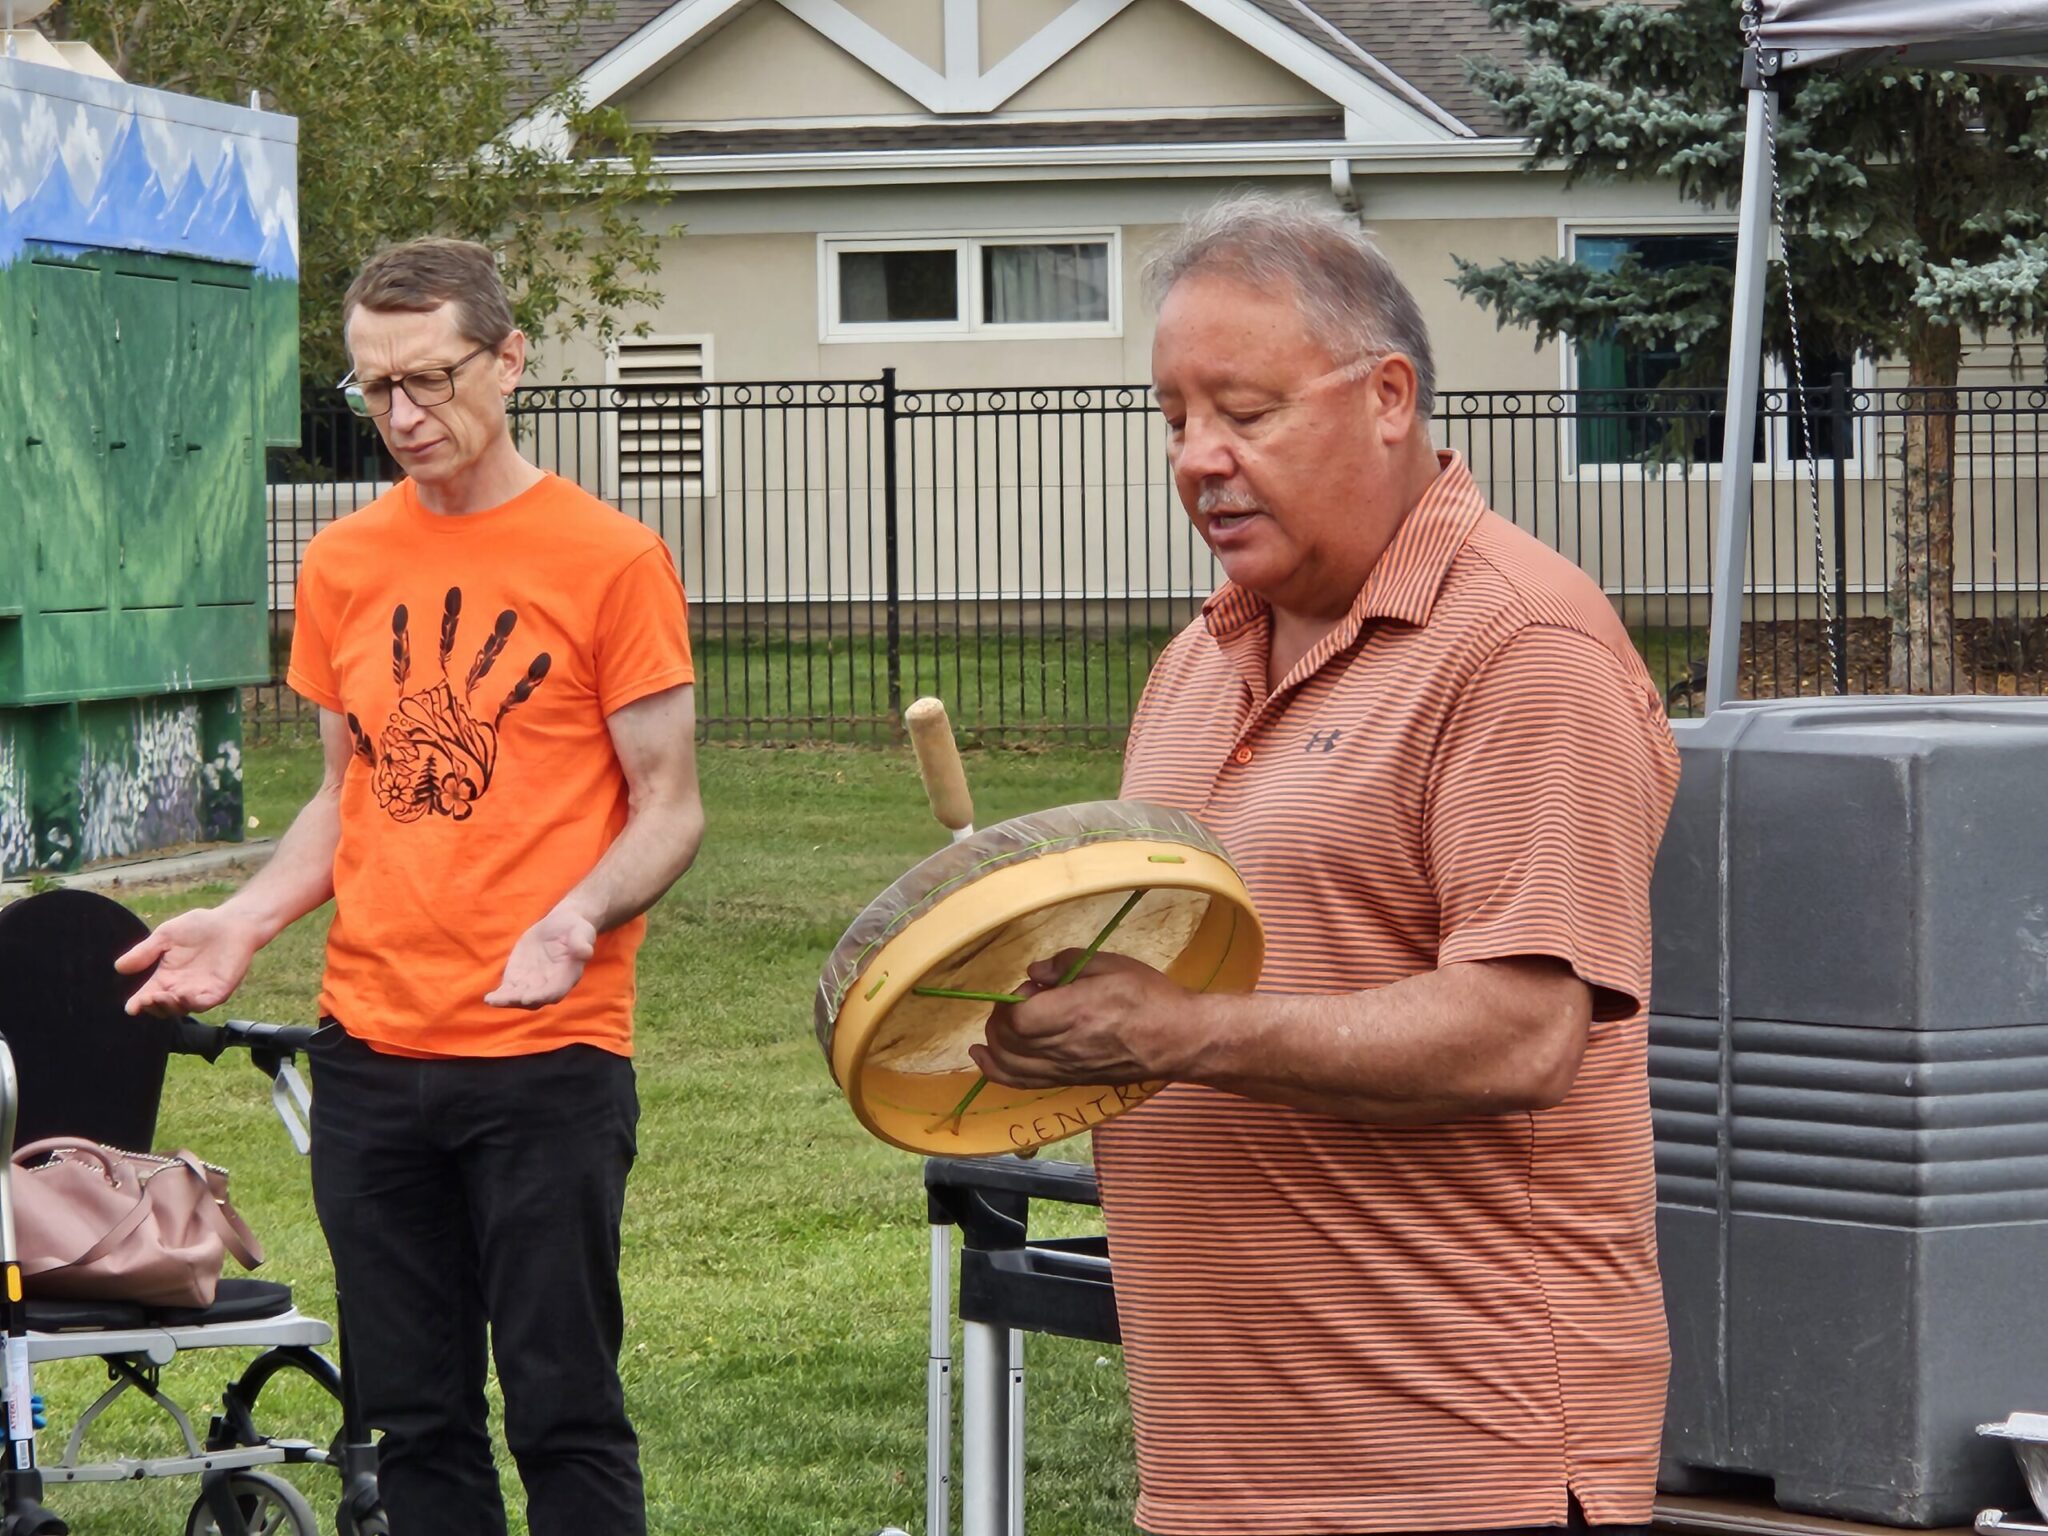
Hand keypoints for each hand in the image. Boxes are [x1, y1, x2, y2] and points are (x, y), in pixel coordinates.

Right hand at [115, 908, 263, 1017]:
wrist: (231, 922)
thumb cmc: (198, 927)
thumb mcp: (165, 936)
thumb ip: (145, 952)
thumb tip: (119, 967)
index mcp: (165, 978)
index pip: (147, 996)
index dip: (138, 1004)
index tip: (130, 1008)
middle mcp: (180, 988)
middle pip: (162, 1007)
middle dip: (153, 1007)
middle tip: (147, 999)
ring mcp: (200, 991)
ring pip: (182, 1008)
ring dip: (170, 1006)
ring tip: (162, 997)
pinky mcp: (219, 990)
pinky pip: (205, 1003)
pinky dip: (194, 1003)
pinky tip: (184, 995)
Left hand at [485, 907, 596, 1008]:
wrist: (563, 925)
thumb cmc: (575, 928)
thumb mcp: (581, 930)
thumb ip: (581, 942)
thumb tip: (586, 952)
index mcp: (567, 975)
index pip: (555, 990)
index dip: (542, 995)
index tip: (528, 997)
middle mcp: (551, 984)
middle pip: (536, 999)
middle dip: (520, 1000)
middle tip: (505, 999)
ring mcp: (535, 983)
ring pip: (521, 998)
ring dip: (507, 1001)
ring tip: (492, 1000)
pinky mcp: (521, 977)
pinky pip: (511, 990)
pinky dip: (500, 995)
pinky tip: (489, 998)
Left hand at [970, 950, 1192, 1088]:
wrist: (1177, 1039)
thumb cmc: (1147, 996)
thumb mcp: (1109, 964)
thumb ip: (1065, 964)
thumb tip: (1032, 973)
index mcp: (1073, 1013)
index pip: (1017, 1017)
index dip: (1009, 1002)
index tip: (1027, 988)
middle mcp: (1063, 1047)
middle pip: (1007, 1041)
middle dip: (1000, 1019)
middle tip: (1017, 1001)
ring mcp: (1064, 1069)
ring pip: (1009, 1066)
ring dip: (993, 1045)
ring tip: (992, 1029)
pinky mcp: (1069, 1082)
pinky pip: (1023, 1083)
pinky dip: (997, 1072)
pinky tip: (985, 1058)